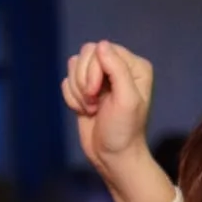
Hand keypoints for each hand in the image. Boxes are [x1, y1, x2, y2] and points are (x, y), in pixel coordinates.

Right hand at [62, 40, 154, 177]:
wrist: (112, 156)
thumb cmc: (123, 131)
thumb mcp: (126, 100)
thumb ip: (117, 70)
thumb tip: (101, 45)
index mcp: (135, 66)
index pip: (103, 49)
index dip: (94, 70)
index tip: (97, 94)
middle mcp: (118, 67)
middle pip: (86, 53)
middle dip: (84, 81)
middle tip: (94, 103)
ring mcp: (101, 78)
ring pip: (74, 66)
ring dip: (77, 91)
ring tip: (91, 108)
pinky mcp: (85, 89)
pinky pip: (67, 81)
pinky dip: (71, 98)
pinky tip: (84, 111)